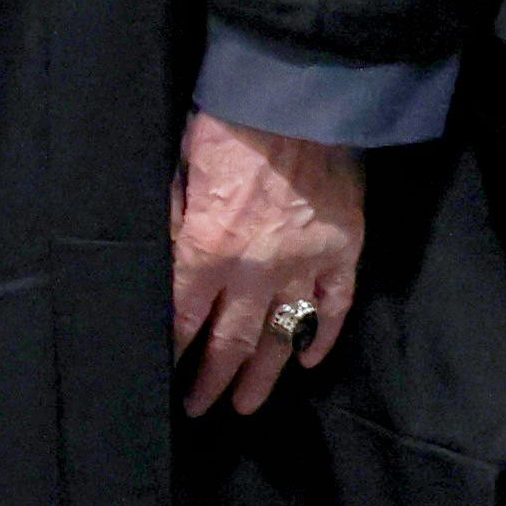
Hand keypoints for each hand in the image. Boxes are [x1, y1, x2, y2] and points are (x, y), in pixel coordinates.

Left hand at [170, 113, 365, 417]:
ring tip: (247, 406)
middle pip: (230, 341)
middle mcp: (255, 270)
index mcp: (206, 251)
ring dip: (262, 376)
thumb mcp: (177, 173)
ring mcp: (304, 264)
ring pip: (280, 336)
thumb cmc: (228, 125)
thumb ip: (171, 223)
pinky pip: (334, 307)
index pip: (181, 318)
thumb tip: (162, 260)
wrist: (298, 96)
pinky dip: (321, 338)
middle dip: (213, 379)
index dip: (173, 352)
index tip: (165, 376)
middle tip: (201, 408)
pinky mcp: (343, 250)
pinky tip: (306, 360)